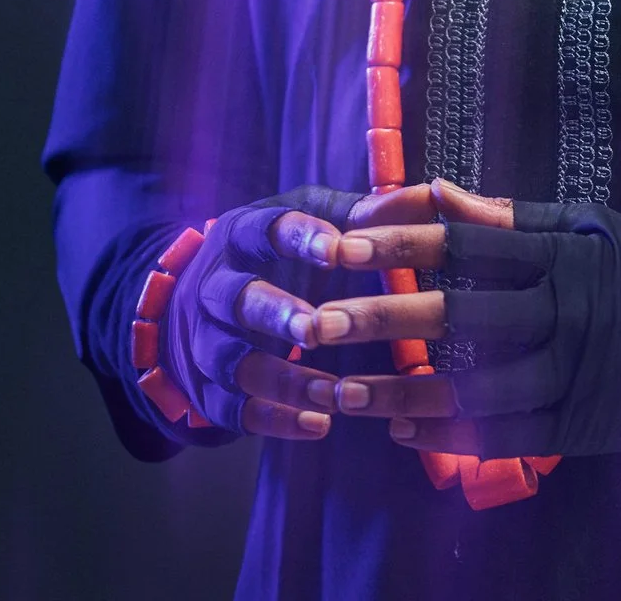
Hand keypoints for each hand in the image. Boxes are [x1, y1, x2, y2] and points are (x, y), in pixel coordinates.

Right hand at [167, 185, 375, 438]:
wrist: (195, 303)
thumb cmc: (273, 253)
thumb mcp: (310, 220)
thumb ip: (362, 214)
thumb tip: (425, 195)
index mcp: (240, 235)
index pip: (262, 230)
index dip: (297, 239)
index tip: (336, 249)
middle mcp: (214, 286)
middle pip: (236, 298)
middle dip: (275, 314)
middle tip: (316, 330)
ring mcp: (204, 340)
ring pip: (232, 361)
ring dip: (282, 380)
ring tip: (330, 393)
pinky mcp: (207, 387)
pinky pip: (232, 409)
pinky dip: (274, 419)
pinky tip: (317, 425)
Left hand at [312, 181, 620, 457]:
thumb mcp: (589, 227)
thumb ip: (509, 218)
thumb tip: (433, 195)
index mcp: (564, 255)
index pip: (467, 243)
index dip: (400, 239)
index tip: (342, 238)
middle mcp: (565, 314)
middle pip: (457, 316)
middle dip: (379, 318)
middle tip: (312, 322)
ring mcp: (573, 376)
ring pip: (469, 388)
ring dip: (398, 391)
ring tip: (338, 391)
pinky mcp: (579, 429)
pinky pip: (501, 436)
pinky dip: (447, 435)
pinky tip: (400, 429)